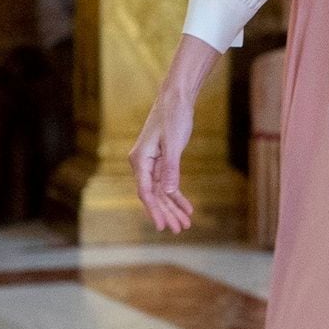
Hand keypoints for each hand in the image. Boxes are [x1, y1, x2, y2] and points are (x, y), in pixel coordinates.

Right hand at [129, 88, 195, 233]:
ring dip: (174, 208)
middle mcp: (143, 164)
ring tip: (186, 224)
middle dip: (167, 213)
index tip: (162, 226)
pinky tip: (187, 208)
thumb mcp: (173, 143)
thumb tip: (169, 192)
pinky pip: (169, 183)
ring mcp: (152, 164)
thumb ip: (170, 168)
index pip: (146, 192)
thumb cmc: (172, 116)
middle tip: (179, 230)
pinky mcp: (163, 161)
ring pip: (162, 192)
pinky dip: (178, 196)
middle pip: (154, 195)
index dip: (154, 210)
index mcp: (140, 160)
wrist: (176, 99)